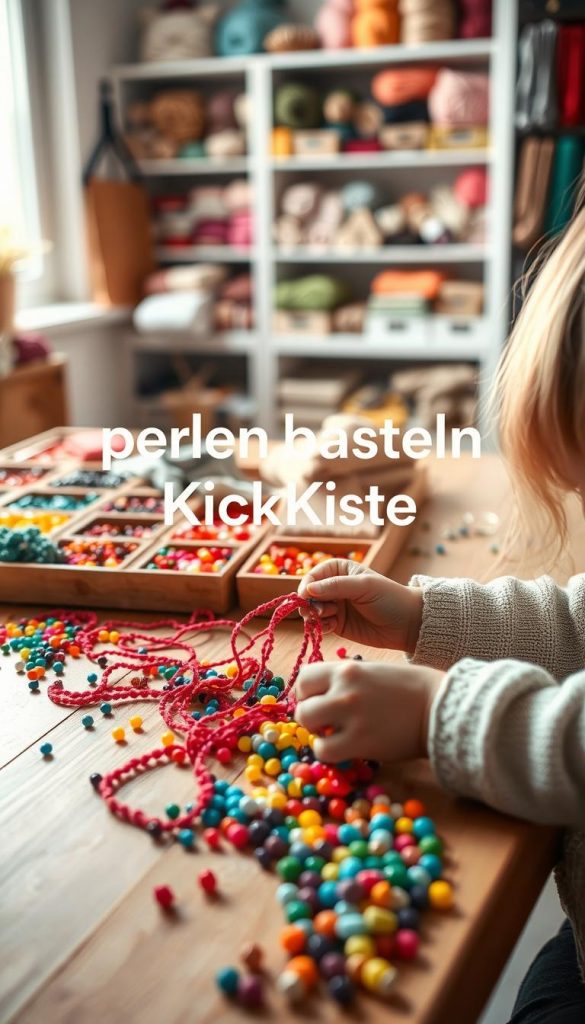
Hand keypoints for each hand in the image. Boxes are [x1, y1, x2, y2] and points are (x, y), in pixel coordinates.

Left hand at [296, 659, 443, 763]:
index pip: (304, 677)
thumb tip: (323, 694)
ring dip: (316, 732)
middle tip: (325, 722)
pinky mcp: (359, 741)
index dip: (307, 693)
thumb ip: (347, 681)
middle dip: (309, 714)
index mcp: (347, 669)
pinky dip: (328, 751)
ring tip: (333, 735)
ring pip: (307, 723)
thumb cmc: (412, 689)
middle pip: (301, 703)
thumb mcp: (373, 671)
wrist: (439, 707)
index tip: (317, 701)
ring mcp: (350, 715)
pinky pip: (324, 750)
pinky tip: (344, 748)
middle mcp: (343, 689)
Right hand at [298, 558, 422, 652]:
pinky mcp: (337, 624)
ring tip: (329, 618)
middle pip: (309, 594)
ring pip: (312, 610)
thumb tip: (308, 590)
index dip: (307, 585)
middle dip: (309, 603)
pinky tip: (333, 627)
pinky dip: (322, 627)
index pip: (314, 575)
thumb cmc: (389, 598)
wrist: (406, 624)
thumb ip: (336, 587)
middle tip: (317, 611)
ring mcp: (335, 606)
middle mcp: (334, 587)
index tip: (305, 596)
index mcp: (340, 570)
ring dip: (315, 615)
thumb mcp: (364, 587)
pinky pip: (320, 625)